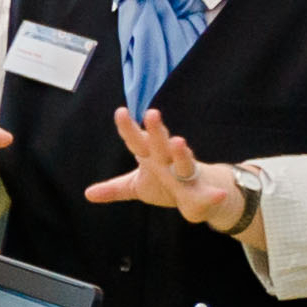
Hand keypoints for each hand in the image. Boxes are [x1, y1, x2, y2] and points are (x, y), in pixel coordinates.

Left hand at [80, 107, 249, 231]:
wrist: (201, 192)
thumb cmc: (165, 182)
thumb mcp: (136, 186)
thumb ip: (114, 189)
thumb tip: (87, 194)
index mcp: (151, 156)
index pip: (136, 140)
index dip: (128, 128)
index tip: (120, 112)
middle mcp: (169, 159)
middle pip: (161, 143)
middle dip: (157, 130)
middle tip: (151, 113)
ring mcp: (188, 173)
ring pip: (185, 162)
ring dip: (182, 152)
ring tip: (179, 142)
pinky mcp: (203, 192)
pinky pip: (209, 194)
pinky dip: (214, 194)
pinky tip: (218, 194)